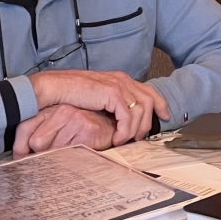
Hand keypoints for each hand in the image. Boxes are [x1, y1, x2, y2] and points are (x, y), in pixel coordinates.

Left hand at [13, 105, 115, 156]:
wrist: (112, 127)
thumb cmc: (81, 130)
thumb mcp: (56, 130)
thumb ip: (36, 138)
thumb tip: (18, 158)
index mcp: (50, 108)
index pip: (24, 129)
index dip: (22, 149)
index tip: (26, 157)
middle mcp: (61, 110)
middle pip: (37, 142)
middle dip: (43, 154)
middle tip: (56, 155)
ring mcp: (75, 118)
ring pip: (53, 151)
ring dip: (60, 159)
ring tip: (72, 153)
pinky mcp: (87, 130)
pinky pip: (70, 155)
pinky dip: (73, 161)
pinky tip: (80, 153)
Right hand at [28, 69, 170, 144]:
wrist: (55, 87)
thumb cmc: (70, 93)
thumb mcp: (97, 96)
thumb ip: (111, 103)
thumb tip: (120, 118)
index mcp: (120, 79)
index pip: (148, 90)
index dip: (160, 103)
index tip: (165, 116)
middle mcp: (122, 80)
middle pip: (149, 101)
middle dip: (149, 122)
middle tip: (141, 138)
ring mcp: (118, 86)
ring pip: (141, 111)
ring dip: (135, 130)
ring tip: (124, 140)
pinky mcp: (112, 94)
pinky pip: (128, 117)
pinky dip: (125, 130)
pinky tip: (117, 138)